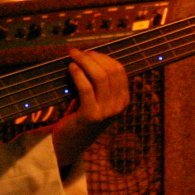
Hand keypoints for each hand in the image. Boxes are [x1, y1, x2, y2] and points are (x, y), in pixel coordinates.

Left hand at [50, 48, 129, 169]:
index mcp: (124, 99)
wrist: (71, 143)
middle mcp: (119, 106)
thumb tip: (89, 55)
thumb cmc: (80, 116)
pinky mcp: (91, 116)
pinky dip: (78, 74)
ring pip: (100, 77)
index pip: (119, 70)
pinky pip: (86, 88)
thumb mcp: (96, 98)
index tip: (88, 52)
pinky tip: (71, 67)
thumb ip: (99, 82)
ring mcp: (107, 112)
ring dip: (85, 62)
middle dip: (93, 57)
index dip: (103, 57)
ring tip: (72, 56)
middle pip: (111, 71)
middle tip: (77, 52)